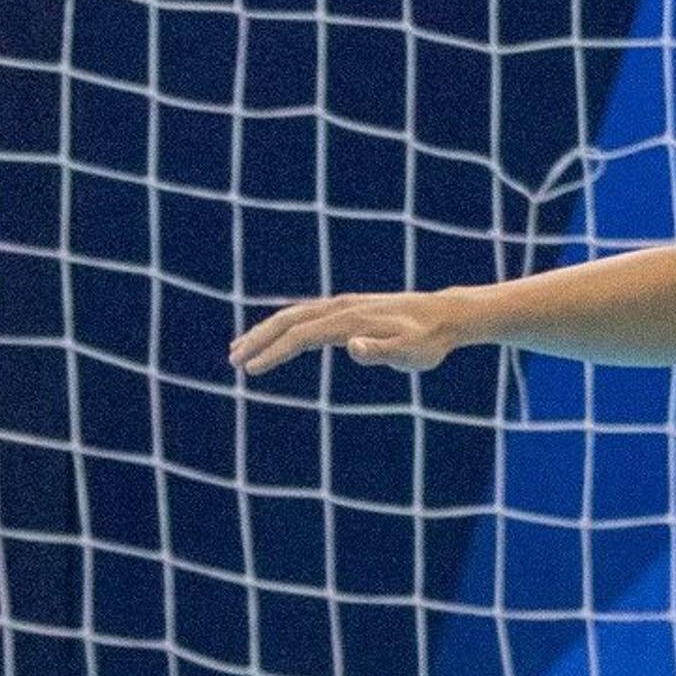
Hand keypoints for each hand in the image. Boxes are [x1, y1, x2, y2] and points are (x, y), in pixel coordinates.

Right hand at [228, 288, 478, 376]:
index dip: (274, 353)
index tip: (251, 369)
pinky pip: (305, 315)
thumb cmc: (428, 341)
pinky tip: (274, 338)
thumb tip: (353, 348)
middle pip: (288, 320)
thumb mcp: (411, 353)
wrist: (444, 316)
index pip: (301, 336)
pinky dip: (283, 326)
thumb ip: (382, 352)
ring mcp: (342, 306)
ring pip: (293, 315)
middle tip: (232, 361)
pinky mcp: (346, 310)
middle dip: (258, 339)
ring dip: (264, 331)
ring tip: (239, 350)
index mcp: (350, 321)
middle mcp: (341, 308)